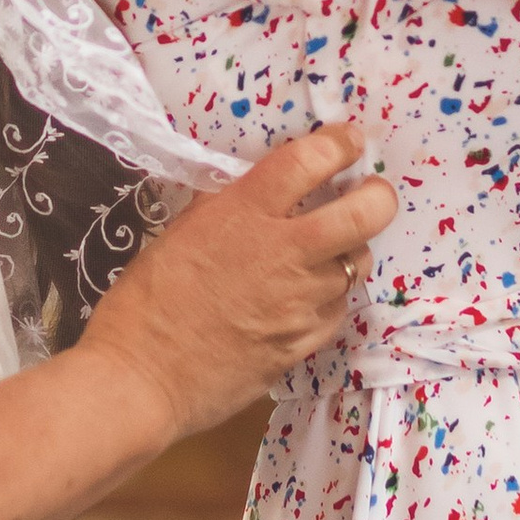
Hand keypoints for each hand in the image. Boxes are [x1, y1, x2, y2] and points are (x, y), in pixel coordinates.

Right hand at [84, 123, 393, 431]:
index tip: (349, 141)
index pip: (312, 160)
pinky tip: (307, 297)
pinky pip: (338, 310)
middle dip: (377, 196)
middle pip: (366, 213)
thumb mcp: (182, 232)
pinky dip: (331, 297)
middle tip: (368, 193)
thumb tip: (255, 189)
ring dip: (350, 250)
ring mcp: (302, 302)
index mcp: (246, 213)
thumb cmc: (146, 300)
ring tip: (329, 250)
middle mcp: (286, 252)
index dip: (340, 144)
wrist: (142, 377)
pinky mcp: (305, 343)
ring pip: (358, 264)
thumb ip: (227, 207)